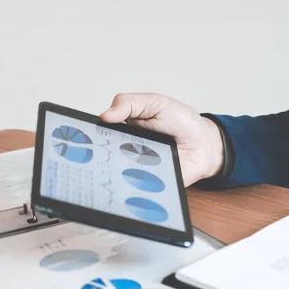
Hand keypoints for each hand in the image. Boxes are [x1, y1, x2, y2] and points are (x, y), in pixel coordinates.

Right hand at [100, 93, 223, 186]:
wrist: (205, 145)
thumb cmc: (181, 121)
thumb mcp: (155, 102)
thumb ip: (130, 103)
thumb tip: (105, 115)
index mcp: (123, 128)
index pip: (98, 132)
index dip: (89, 134)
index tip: (83, 134)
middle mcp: (125, 148)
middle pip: (103, 154)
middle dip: (99, 153)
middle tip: (103, 148)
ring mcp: (136, 166)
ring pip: (116, 171)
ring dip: (116, 168)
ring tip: (124, 160)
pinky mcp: (148, 182)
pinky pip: (136, 185)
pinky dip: (134, 183)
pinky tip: (138, 176)